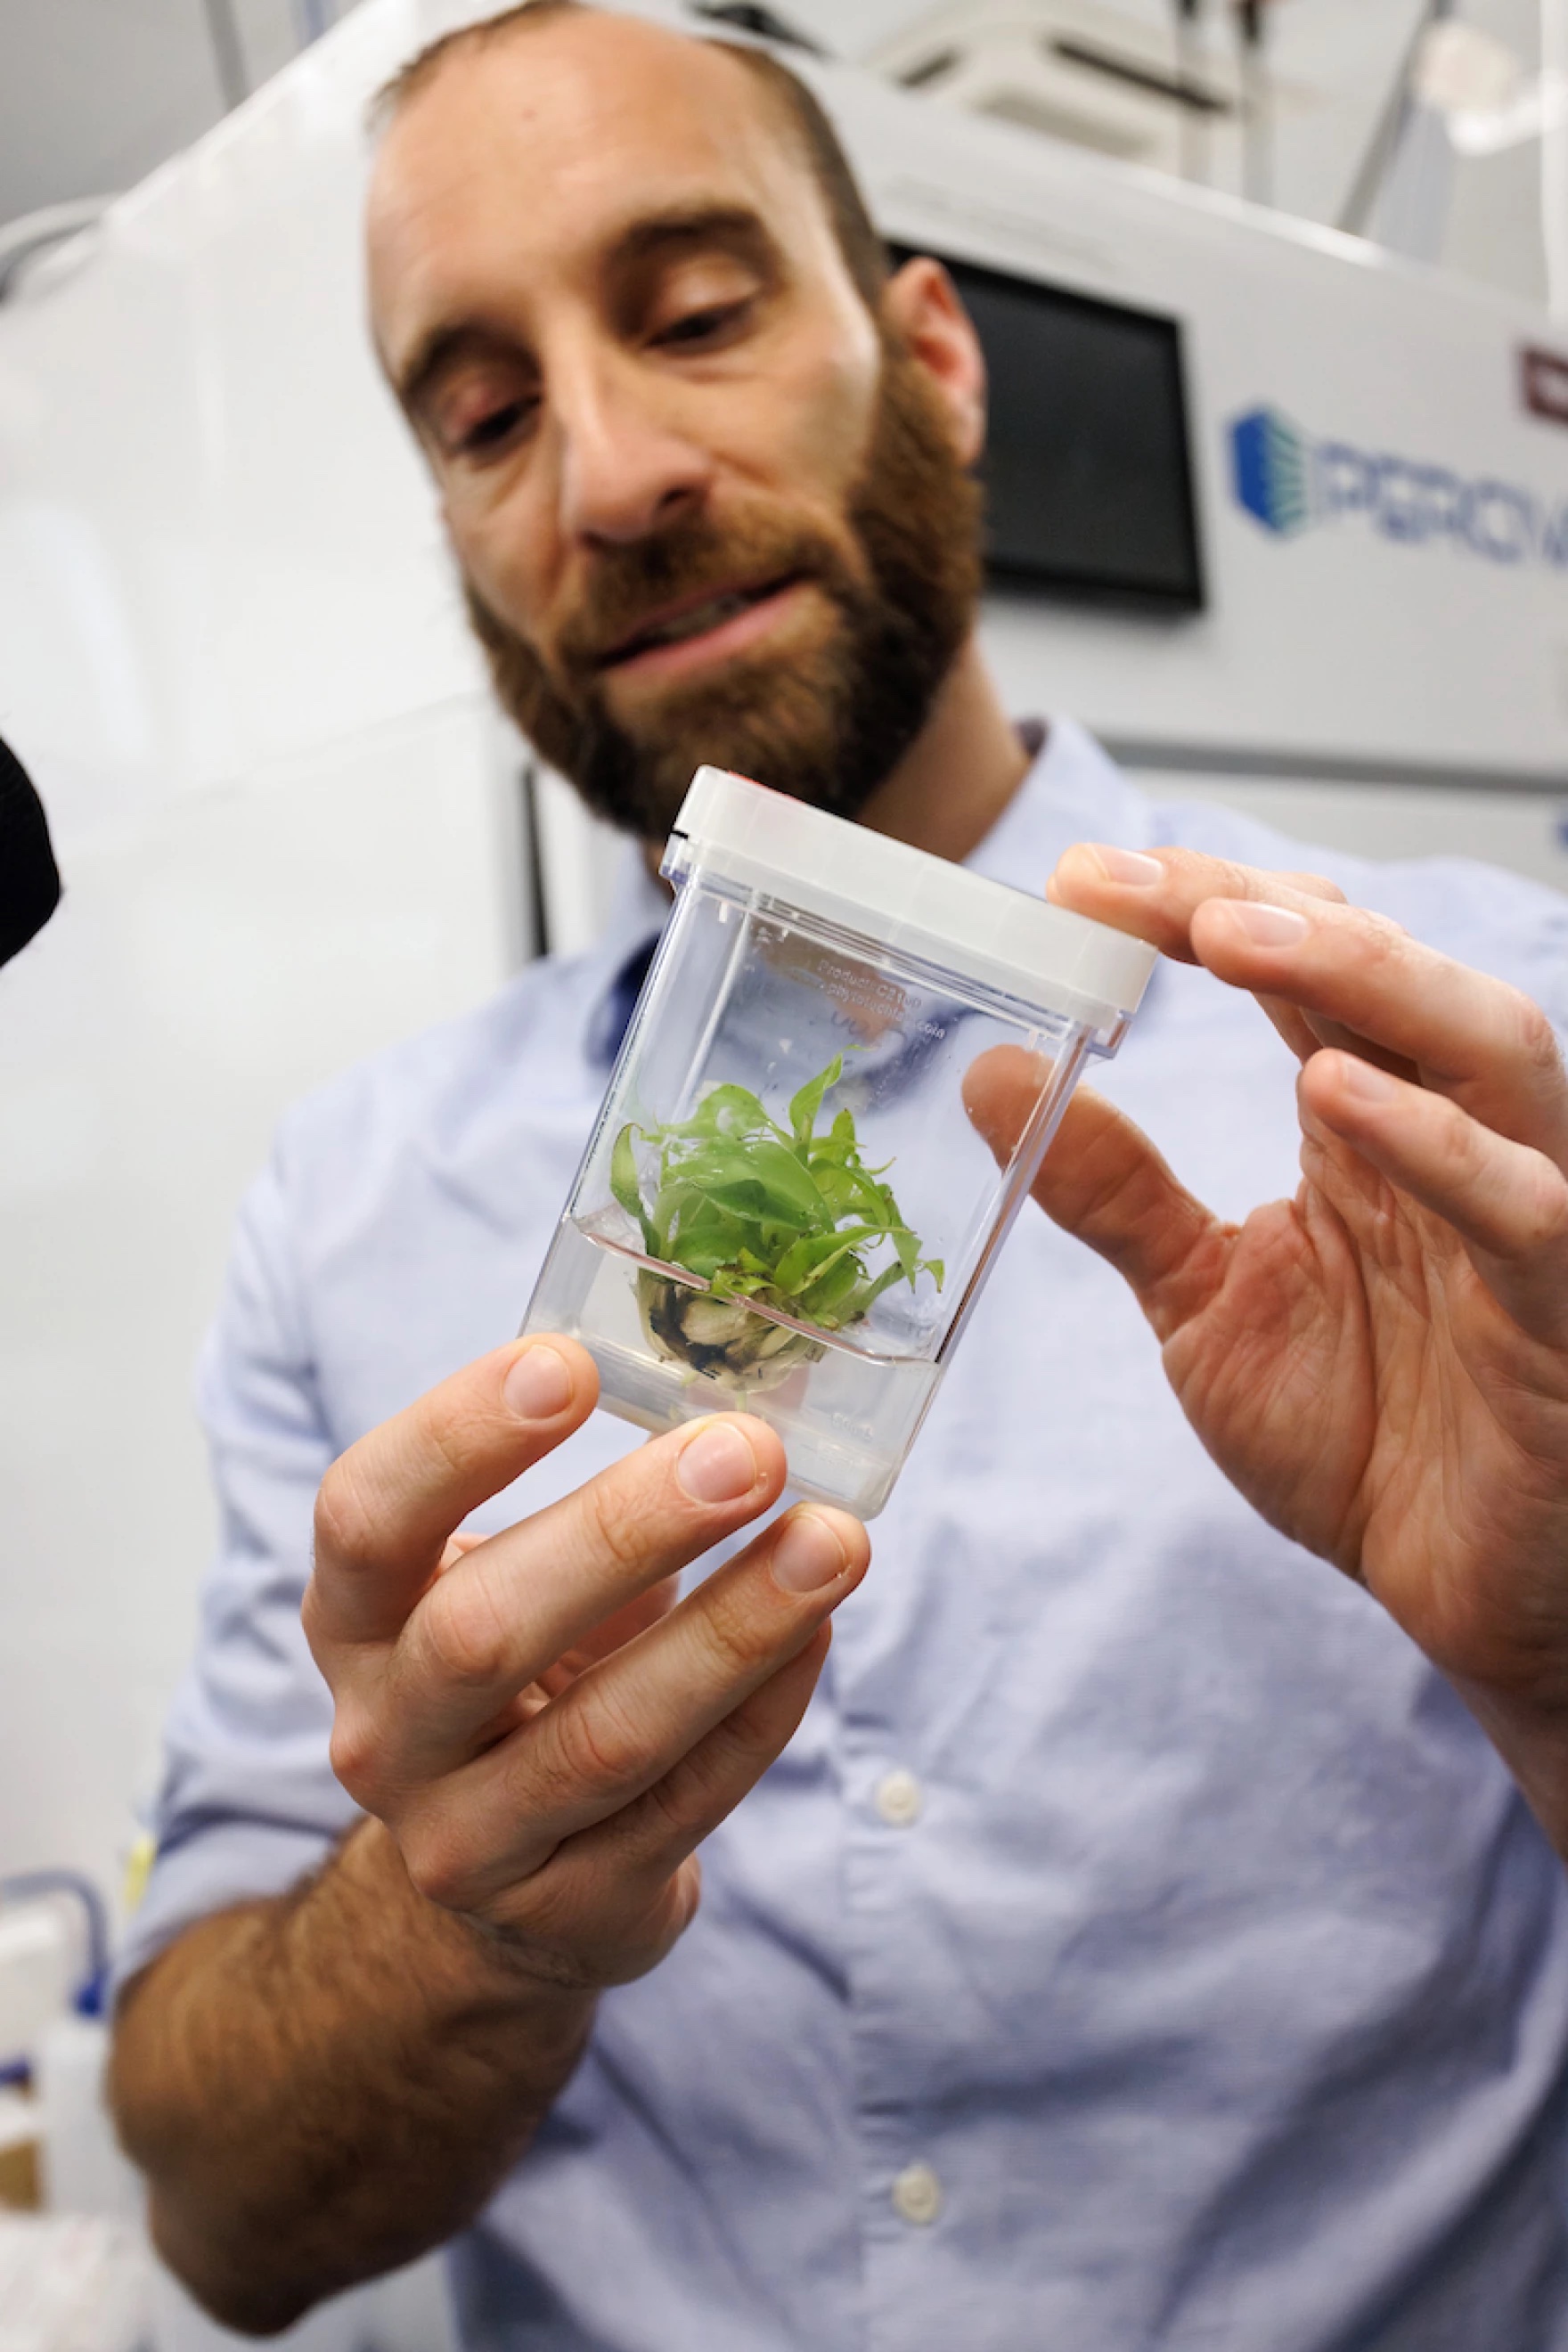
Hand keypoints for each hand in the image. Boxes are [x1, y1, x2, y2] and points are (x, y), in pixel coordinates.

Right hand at [303, 1338, 867, 1987]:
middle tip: (747, 1451)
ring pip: (605, 1737)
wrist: (507, 1881)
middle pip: (483, 1633)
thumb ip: (586, 1492)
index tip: (571, 1361)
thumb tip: (747, 1376)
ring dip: (732, 1629)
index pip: (365, 1519)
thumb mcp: (500, 1574)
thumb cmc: (521, 1668)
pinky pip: (687, 1802)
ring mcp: (469, 1841)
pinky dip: (763, 1707)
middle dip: (625, 1531)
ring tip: (835, 1539)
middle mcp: (387, 1735)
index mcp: (356, 1619)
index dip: (457, 1437)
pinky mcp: (572, 1910)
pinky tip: (819, 1628)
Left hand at [965, 844, 1567, 1837]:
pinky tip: (1336, 1094)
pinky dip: (1440, 1141)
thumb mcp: (1203, 1302)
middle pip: (1388, 973)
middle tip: (1136, 885)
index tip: (1076, 884)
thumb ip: (1117, 1194)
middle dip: (1266, 907)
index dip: (1199, 909)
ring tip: (1236, 933)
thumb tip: (996, 1072)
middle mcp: (1453, 1140)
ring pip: (1487, 1046)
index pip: (1299, 972)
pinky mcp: (1557, 1309)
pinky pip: (1522, 1206)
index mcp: (1369, 1124)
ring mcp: (1521, 1214)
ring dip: (1366, 973)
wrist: (1459, 1595)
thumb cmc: (1362, 1437)